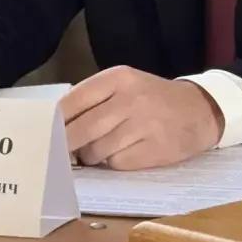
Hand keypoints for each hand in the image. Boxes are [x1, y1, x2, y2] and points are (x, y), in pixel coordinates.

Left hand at [60, 66, 224, 170]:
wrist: (199, 110)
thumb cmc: (153, 98)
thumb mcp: (126, 85)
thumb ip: (94, 99)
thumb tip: (56, 124)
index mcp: (118, 78)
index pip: (73, 101)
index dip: (54, 121)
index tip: (43, 132)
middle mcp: (129, 99)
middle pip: (80, 130)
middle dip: (65, 145)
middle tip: (60, 152)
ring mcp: (142, 125)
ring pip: (95, 150)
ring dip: (90, 156)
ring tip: (99, 149)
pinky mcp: (152, 150)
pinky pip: (116, 163)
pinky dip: (113, 163)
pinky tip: (122, 153)